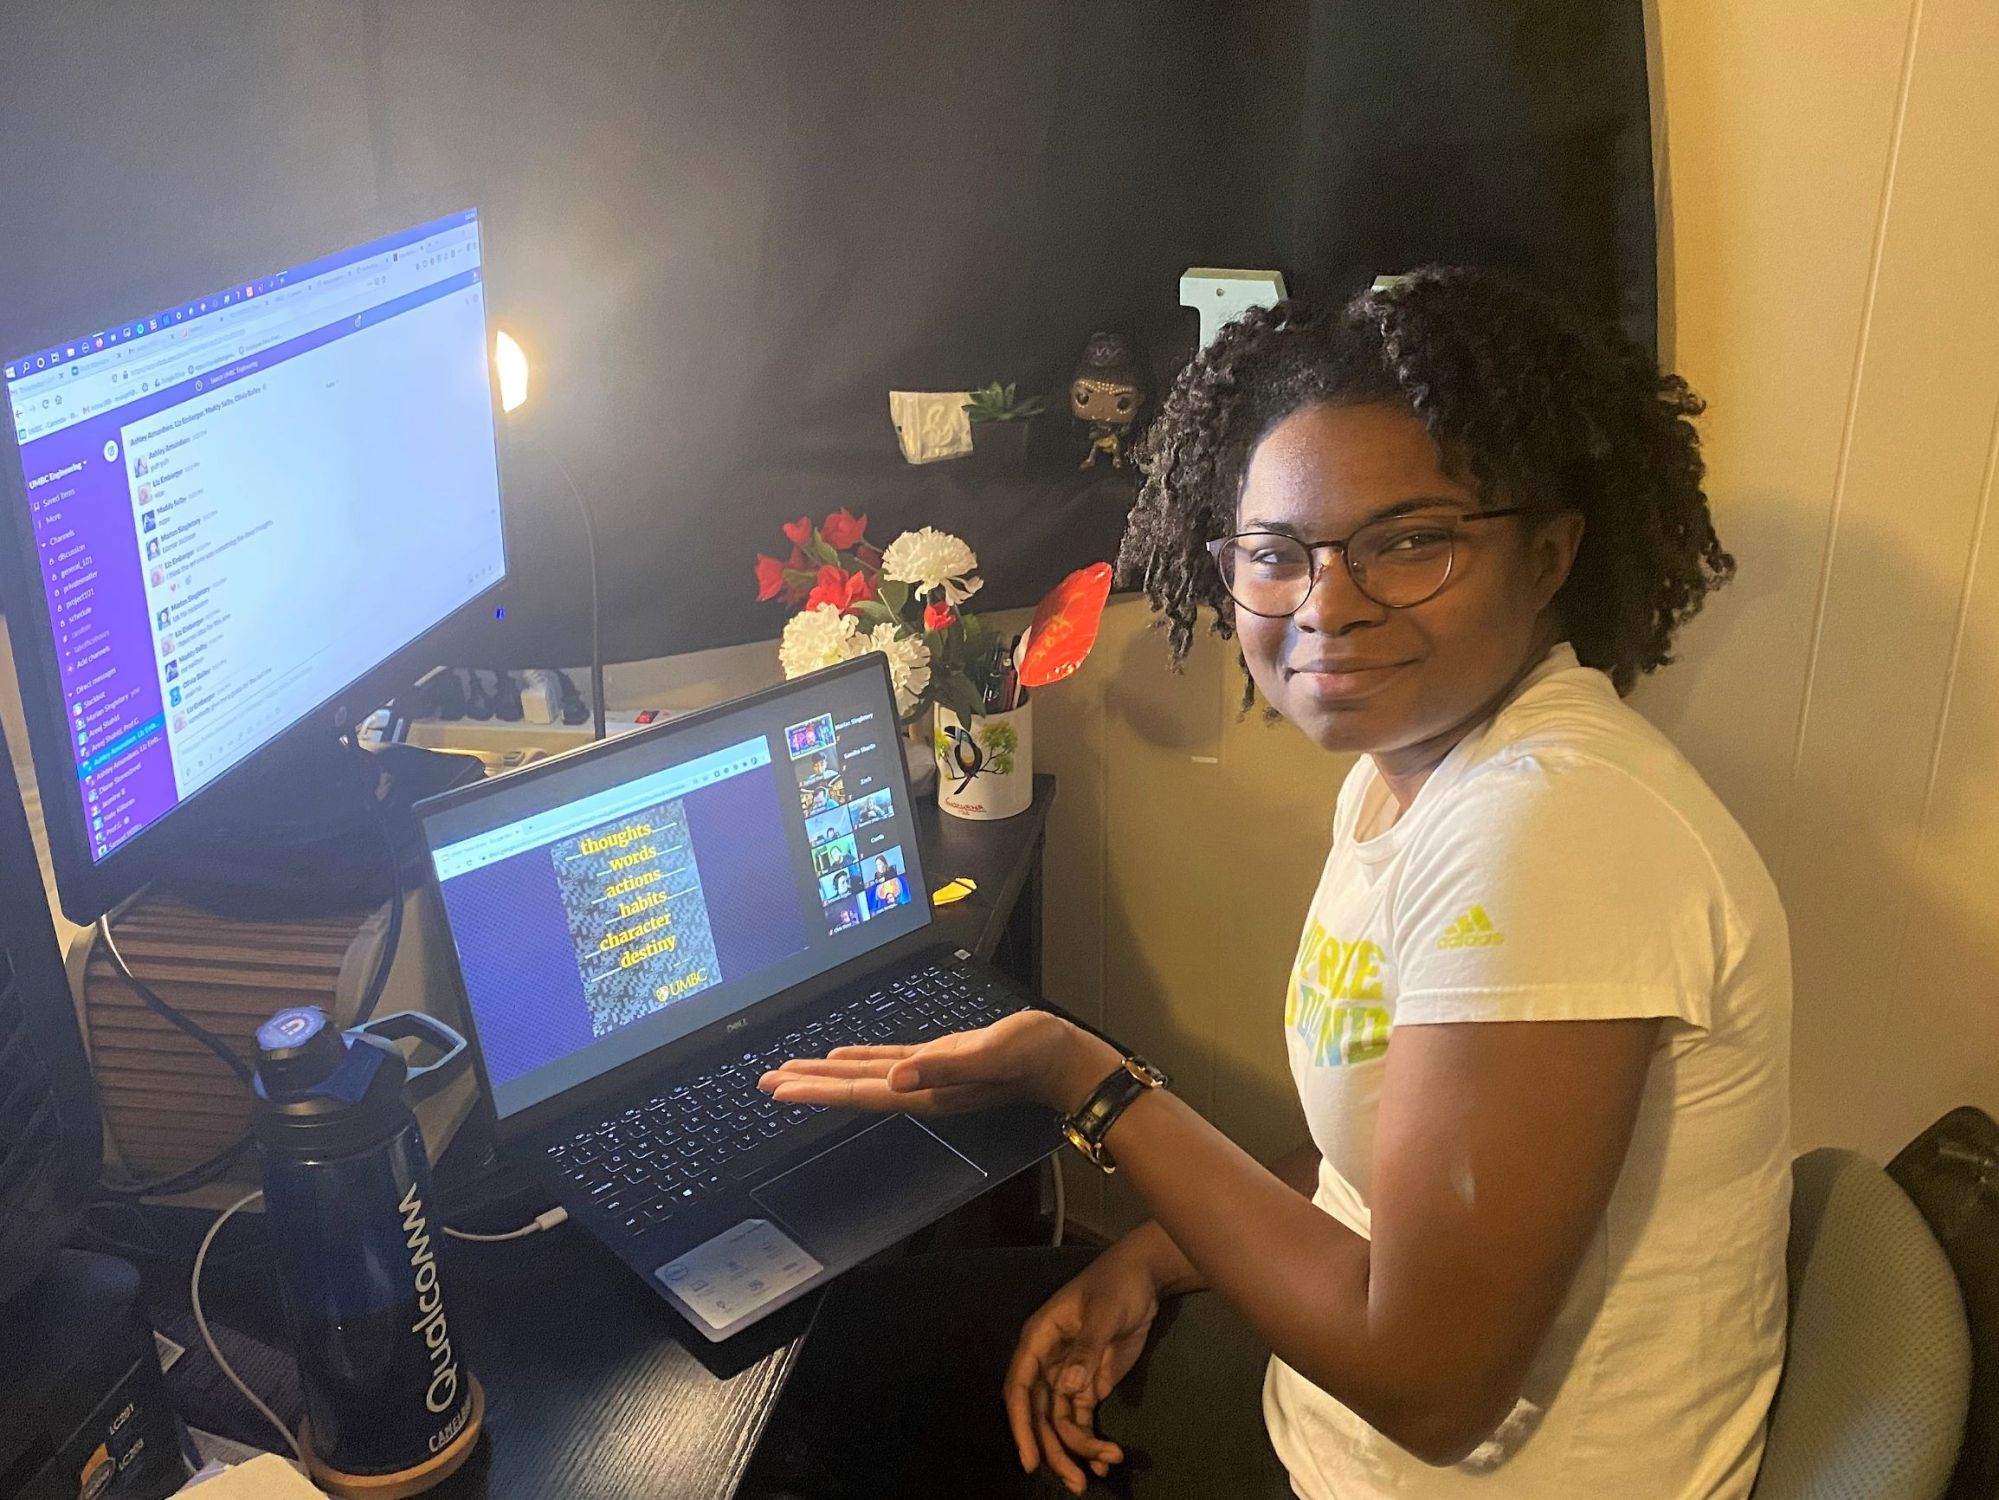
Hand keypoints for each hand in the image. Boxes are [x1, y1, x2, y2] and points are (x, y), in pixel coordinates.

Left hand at [756, 1010, 1118, 1115]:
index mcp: (929, 1089)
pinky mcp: (942, 1062)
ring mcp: (931, 1076)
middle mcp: (923, 1088)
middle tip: (765, 1082)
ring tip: (792, 1072)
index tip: (780, 1089)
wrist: (1067, 1060)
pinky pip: (891, 1064)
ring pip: (867, 1077)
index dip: (818, 1090)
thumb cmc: (1037, 1055)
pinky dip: (863, 1061)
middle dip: (810, 1085)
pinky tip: (844, 1058)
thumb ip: (945, 1065)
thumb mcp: (992, 1052)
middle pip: (854, 1089)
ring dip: (828, 1075)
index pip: (861, 1093)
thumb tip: (897, 1079)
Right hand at [1005, 1243, 1164, 1492]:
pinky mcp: (1089, 1384)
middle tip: (1074, 1481)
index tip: (1031, 1460)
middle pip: (1040, 1415)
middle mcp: (1047, 1363)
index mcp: (1038, 1341)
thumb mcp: (1103, 1313)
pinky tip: (1105, 1460)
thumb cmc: (1116, 1285)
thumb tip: (1068, 1389)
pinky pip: (1083, 1420)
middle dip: (1053, 1449)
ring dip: (1077, 1449)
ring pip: (1060, 1422)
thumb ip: (1086, 1349)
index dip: (1021, 1425)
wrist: (1145, 1278)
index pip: (1020, 1388)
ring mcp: (1068, 1376)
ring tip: (1103, 1466)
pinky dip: (1090, 1441)